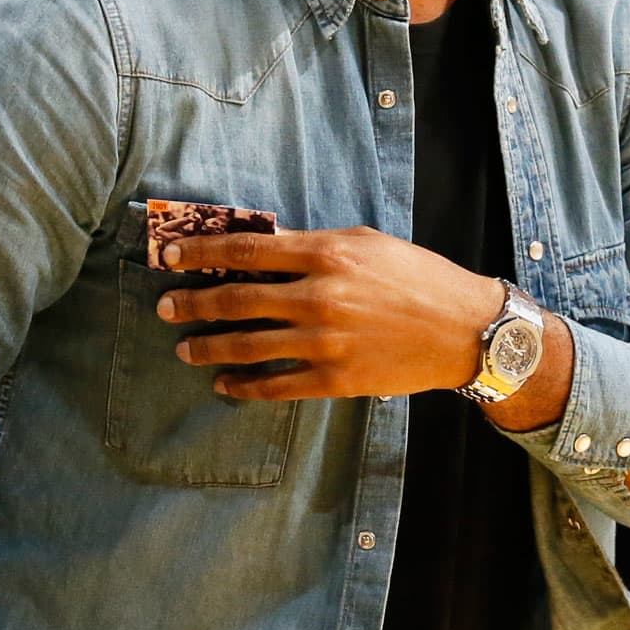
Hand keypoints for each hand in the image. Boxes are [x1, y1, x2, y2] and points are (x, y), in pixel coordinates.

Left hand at [154, 226, 504, 400]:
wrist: (464, 329)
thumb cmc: (418, 276)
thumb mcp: (366, 243)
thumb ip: (314, 245)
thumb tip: (265, 247)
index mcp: (326, 254)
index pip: (247, 250)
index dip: (202, 252)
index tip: (171, 255)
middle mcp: (319, 297)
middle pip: (236, 300)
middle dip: (192, 302)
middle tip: (165, 305)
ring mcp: (325, 342)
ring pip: (248, 345)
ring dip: (208, 347)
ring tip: (183, 348)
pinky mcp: (335, 379)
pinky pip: (276, 385)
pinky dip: (244, 387)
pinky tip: (224, 385)